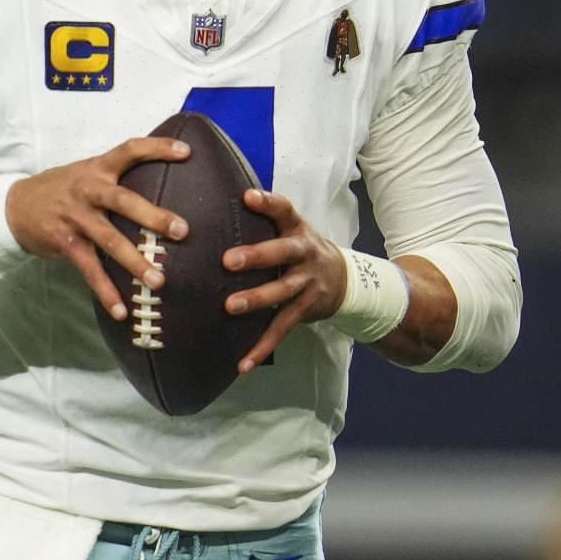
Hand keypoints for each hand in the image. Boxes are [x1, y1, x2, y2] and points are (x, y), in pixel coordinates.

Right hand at [5, 136, 190, 320]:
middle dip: (153, 216)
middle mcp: (87, 190)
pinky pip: (89, 270)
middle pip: (123, 200)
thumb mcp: (85, 172)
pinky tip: (121, 310)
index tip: (186, 151)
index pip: (129, 150)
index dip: (157, 147)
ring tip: (158, 281)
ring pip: (109, 241)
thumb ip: (115, 176)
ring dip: (135, 262)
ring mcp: (75, 218)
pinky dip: (106, 292)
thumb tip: (161, 182)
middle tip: (182, 230)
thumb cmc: (61, 189)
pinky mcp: (65, 243)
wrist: (15, 206)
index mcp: (97, 168)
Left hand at [220, 188, 347, 371]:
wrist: (345, 279)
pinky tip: (243, 362)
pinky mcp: (304, 310)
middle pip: (282, 252)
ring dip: (256, 299)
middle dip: (256, 256)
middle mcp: (304, 253)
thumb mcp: (291, 228)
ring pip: (281, 291)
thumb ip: (264, 218)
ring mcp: (306, 283)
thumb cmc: (302, 249)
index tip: (248, 197)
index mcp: (297, 229)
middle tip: (228, 260)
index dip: (268, 203)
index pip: (284, 210)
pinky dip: (262, 347)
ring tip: (230, 306)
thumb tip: (215, 204)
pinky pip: (282, 329)